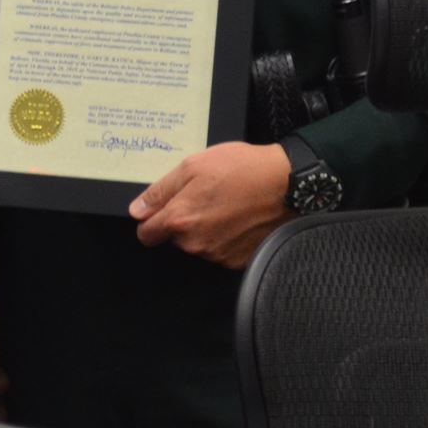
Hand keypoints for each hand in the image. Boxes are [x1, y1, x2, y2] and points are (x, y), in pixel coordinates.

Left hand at [128, 140, 291, 269]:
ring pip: (198, 245)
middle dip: (182, 221)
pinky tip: (238, 218)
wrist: (289, 184)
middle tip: (203, 197)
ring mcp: (219, 254)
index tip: (162, 211)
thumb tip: (137, 211)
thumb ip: (160, 191)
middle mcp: (197, 243)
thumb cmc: (242, 170)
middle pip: (174, 239)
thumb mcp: (193, 166)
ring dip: (205, 229)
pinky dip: (225, 238)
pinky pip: (221, 251)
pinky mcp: (240, 260)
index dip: (150, 221)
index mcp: (180, 220)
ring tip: (225, 205)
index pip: (146, 234)